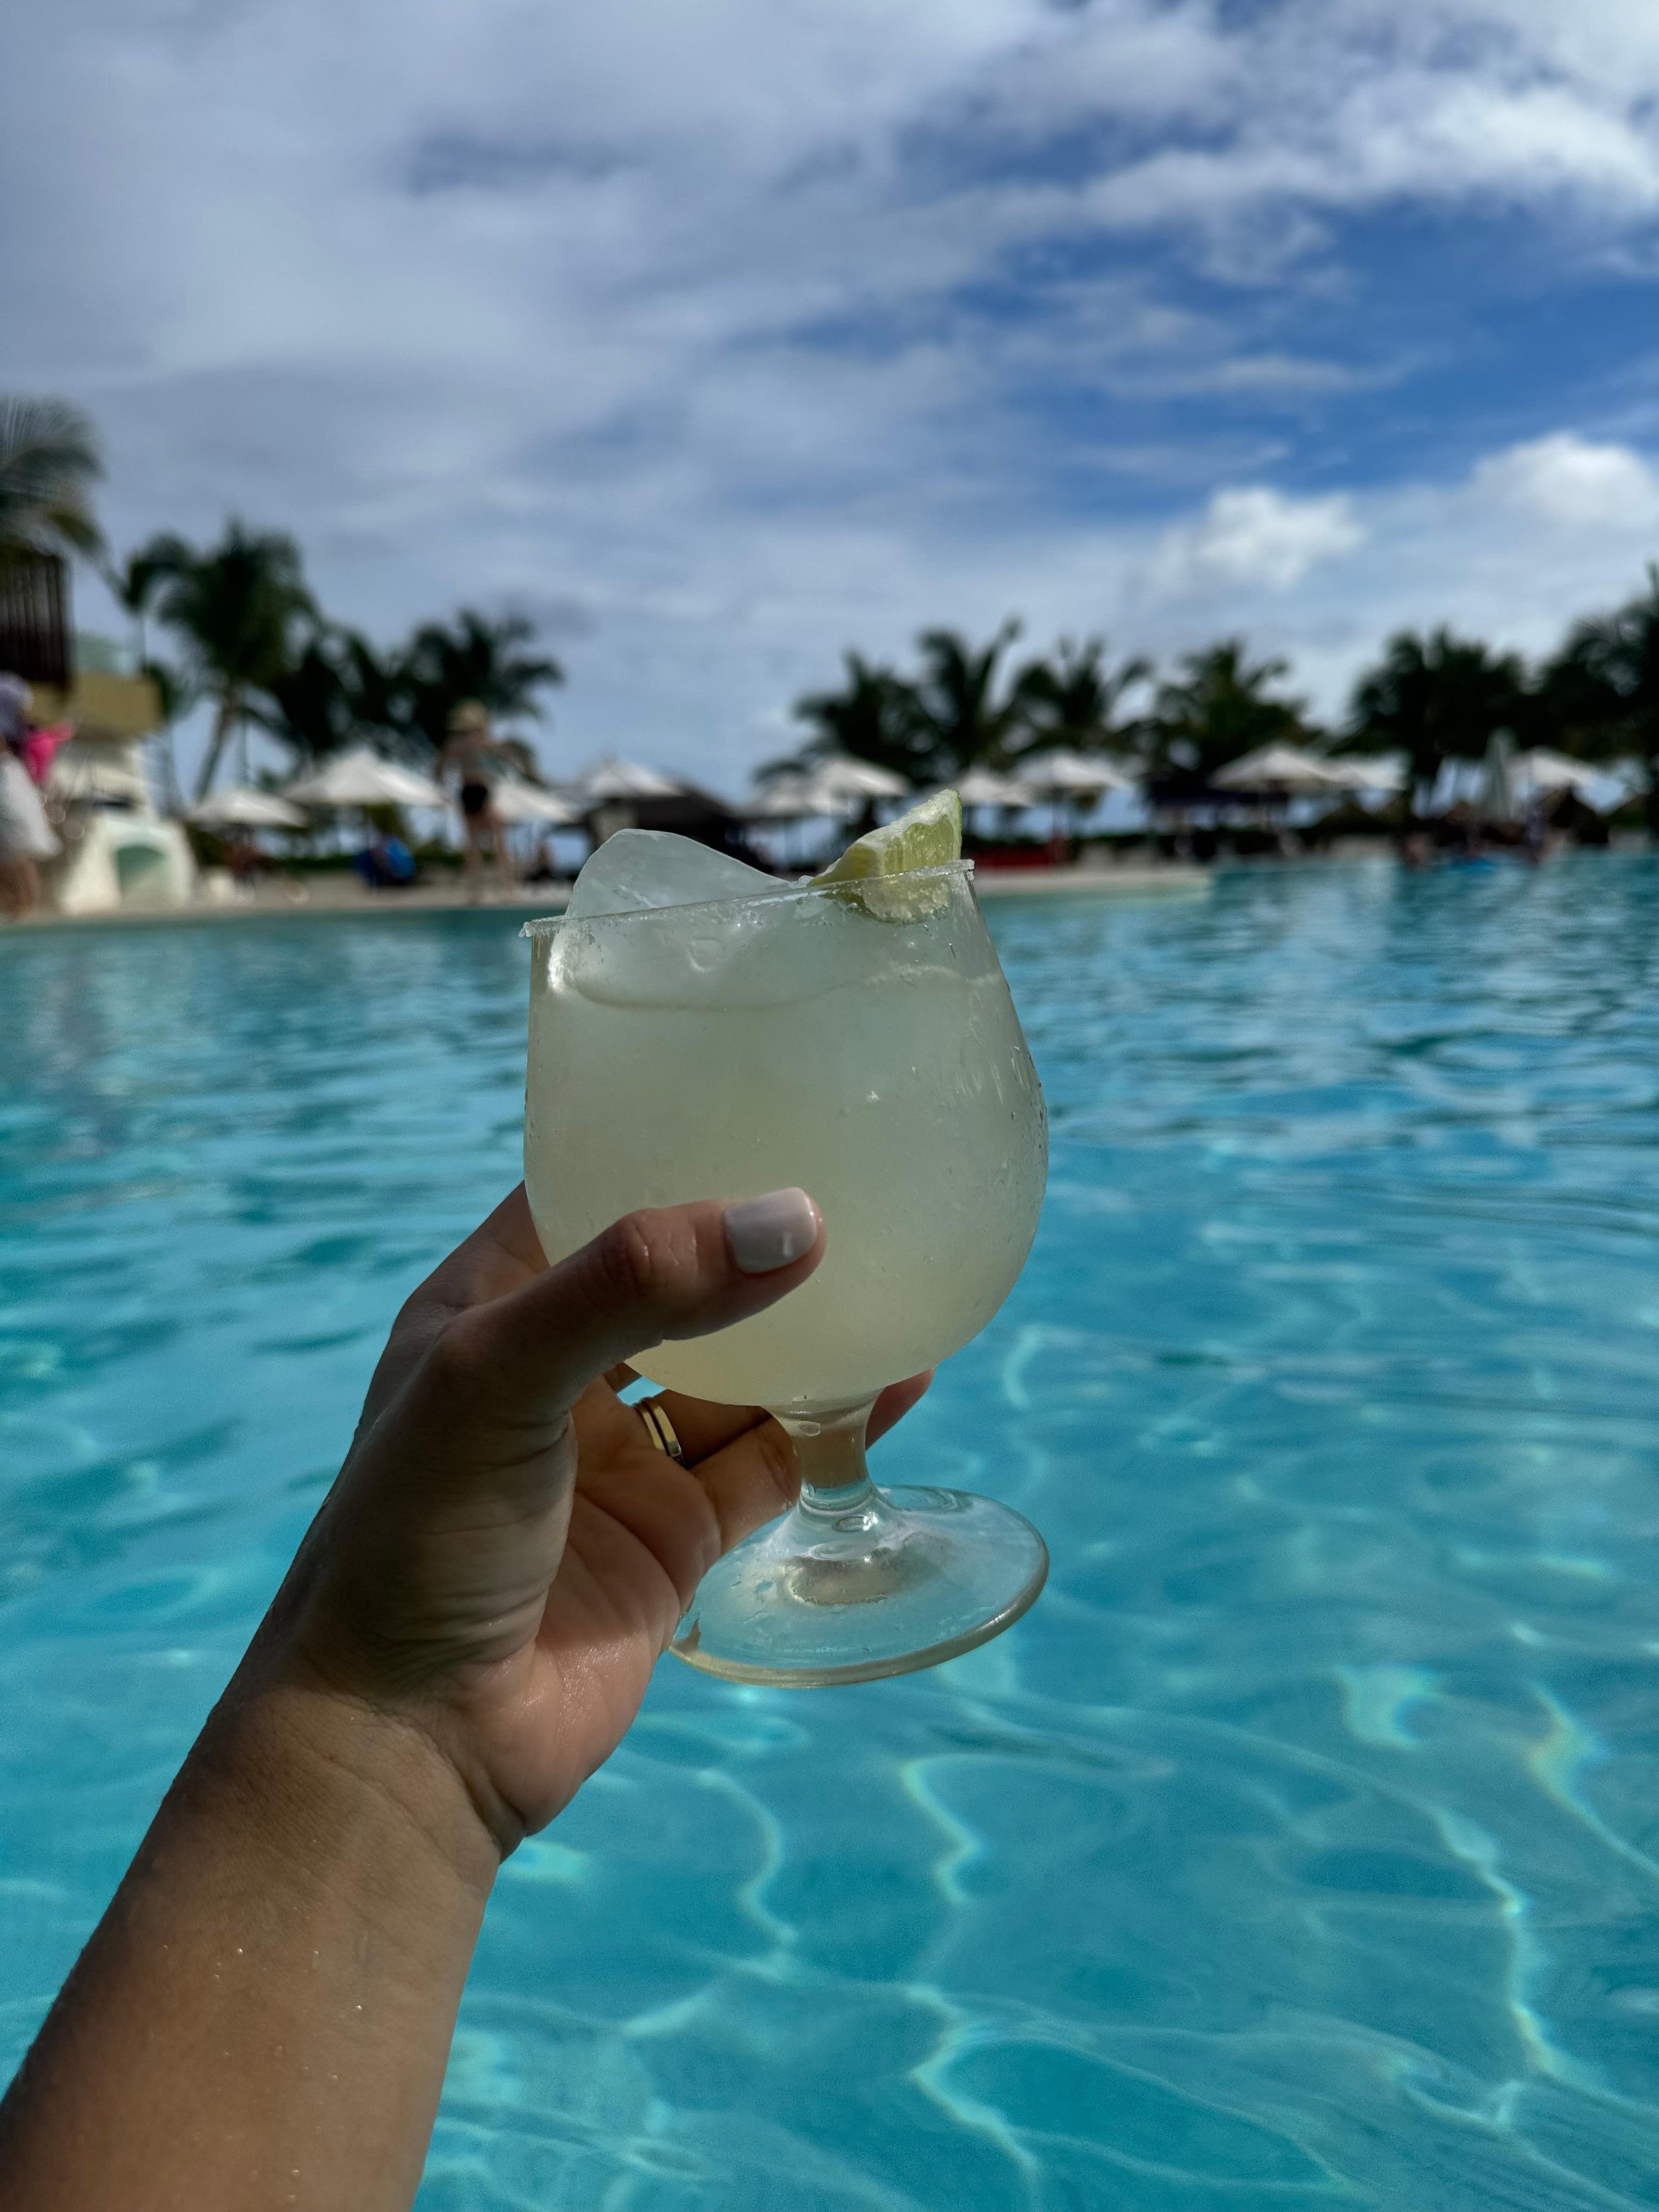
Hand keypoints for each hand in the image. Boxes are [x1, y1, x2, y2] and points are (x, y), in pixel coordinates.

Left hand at [245, 1184, 929, 1853]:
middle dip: (753, 1231)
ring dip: (809, 1322)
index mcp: (491, 1303)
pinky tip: (902, 1372)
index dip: (660, 1136)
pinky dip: (834, 1416)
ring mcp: (620, 1456)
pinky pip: (770, 1455)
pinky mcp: (676, 1535)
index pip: (584, 1188)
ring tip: (902, 1257)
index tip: (761, 1084)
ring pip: (737, 1365)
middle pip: (677, 1274)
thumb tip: (795, 1218)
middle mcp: (560, 1369)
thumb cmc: (419, 1534)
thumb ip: (638, 1288)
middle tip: (857, 1165)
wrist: (411, 1740)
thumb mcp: (499, 1376)